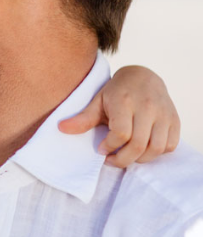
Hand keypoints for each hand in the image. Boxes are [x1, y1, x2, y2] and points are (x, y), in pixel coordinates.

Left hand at [58, 65, 179, 167]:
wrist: (143, 76)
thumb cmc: (117, 92)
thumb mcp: (97, 101)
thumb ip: (83, 118)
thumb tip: (61, 129)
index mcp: (125, 101)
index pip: (121, 133)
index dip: (110, 146)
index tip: (101, 149)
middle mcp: (148, 107)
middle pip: (139, 145)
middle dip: (123, 159)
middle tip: (111, 159)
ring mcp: (164, 114)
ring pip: (157, 148)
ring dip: (140, 159)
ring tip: (126, 155)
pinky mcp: (175, 120)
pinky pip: (170, 145)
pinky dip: (157, 153)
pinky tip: (143, 149)